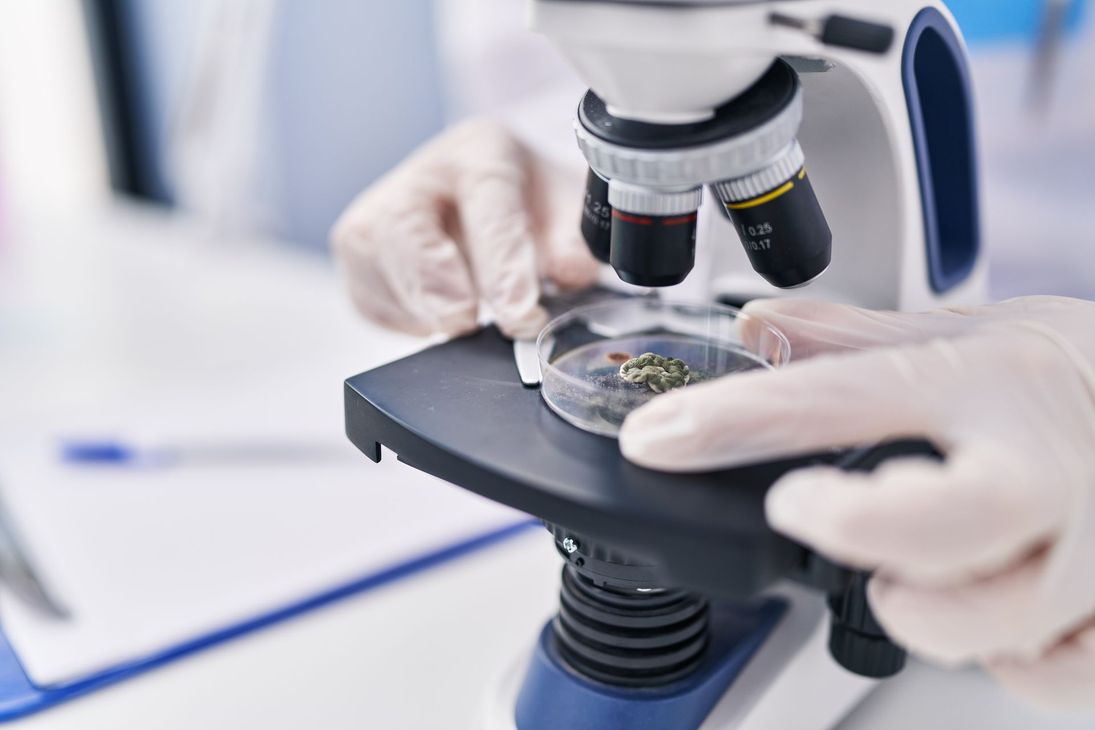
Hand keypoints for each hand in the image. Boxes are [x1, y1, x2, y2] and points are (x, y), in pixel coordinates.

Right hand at [330, 119, 597, 338]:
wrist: (488, 199)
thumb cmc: (529, 203)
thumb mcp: (569, 213)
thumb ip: (575, 242)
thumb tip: (570, 272)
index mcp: (482, 151)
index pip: (486, 200)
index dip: (502, 263)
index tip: (520, 314)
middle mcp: (422, 172)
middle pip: (403, 223)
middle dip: (434, 284)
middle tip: (467, 324)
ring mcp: (378, 206)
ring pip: (371, 256)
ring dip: (417, 305)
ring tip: (461, 323)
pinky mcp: (356, 248)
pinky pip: (365, 292)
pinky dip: (400, 317)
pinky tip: (435, 319)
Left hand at [619, 295, 1094, 709]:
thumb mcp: (986, 332)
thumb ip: (864, 338)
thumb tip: (761, 328)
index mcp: (993, 382)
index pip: (833, 400)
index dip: (728, 424)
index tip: (658, 440)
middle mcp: (1046, 467)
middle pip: (924, 530)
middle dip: (846, 530)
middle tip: (808, 511)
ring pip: (979, 623)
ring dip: (923, 604)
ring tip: (914, 564)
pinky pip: (1045, 674)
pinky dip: (1006, 654)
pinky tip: (999, 607)